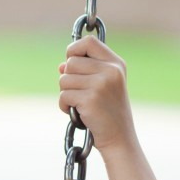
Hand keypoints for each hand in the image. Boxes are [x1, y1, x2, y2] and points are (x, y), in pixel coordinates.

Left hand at [58, 36, 135, 153]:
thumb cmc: (107, 111)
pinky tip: (76, 113)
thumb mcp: (102, 86)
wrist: (119, 137)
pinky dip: (64, 106)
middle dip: (68, 78)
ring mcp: (101, 84)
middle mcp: (110, 71)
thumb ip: (84, 72)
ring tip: (79, 104)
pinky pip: (63, 95)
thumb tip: (61, 66)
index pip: (88, 42)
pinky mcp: (90, 99)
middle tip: (79, 92)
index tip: (71, 62)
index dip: (74, 49)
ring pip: (64, 79)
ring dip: (65, 93)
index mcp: (115, 64)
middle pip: (71, 62)